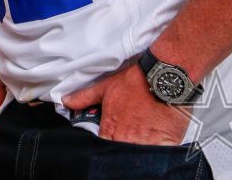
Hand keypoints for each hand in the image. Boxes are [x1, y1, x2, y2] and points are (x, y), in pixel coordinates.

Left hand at [61, 64, 189, 144]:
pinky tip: (158, 137)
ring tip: (143, 133)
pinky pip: (160, 153)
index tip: (111, 135)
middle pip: (120, 151)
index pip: (102, 146)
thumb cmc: (136, 81)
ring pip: (139, 155)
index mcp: (111, 130)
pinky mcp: (166, 144)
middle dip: (123, 145)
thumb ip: (84, 98)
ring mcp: (147, 144)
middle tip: (130, 131)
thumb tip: (65, 101)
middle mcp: (127, 141)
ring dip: (140, 147)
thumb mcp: (105, 87)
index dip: (106, 143)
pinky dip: (158, 148)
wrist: (165, 76)